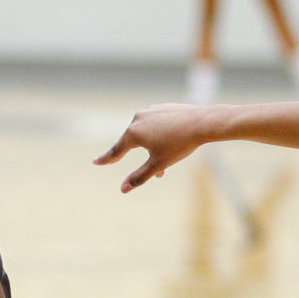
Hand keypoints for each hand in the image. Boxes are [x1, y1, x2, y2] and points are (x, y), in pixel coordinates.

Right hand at [95, 104, 214, 191]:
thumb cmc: (180, 145)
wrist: (202, 122)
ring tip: (167, 157)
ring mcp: (150, 111)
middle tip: (149, 170)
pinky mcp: (162, 107)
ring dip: (151, 147)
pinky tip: (172, 139)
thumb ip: (139, 177)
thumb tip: (123, 189)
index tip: (95, 162)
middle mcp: (138, 119)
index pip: (116, 150)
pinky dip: (159, 134)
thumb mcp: (158, 164)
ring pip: (145, 133)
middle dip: (139, 157)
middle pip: (131, 142)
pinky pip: (155, 124)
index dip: (106, 159)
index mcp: (133, 133)